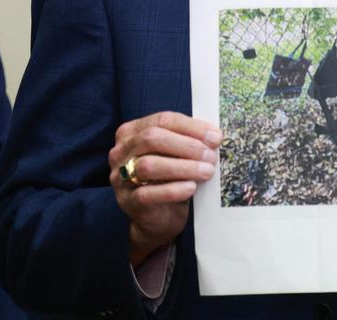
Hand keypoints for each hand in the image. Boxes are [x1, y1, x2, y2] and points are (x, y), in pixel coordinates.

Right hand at [107, 111, 221, 265]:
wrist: (159, 217)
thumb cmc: (170, 178)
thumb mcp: (177, 154)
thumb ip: (189, 141)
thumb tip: (214, 137)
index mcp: (132, 131)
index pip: (163, 120)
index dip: (191, 127)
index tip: (216, 137)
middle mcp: (121, 151)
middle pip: (152, 138)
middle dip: (186, 146)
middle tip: (211, 156)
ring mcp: (121, 177)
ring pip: (149, 165)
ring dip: (182, 167)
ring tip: (206, 172)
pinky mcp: (127, 201)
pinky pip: (147, 194)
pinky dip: (172, 190)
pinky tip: (191, 188)